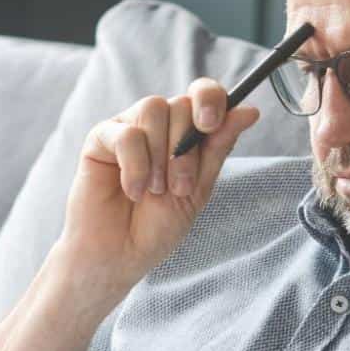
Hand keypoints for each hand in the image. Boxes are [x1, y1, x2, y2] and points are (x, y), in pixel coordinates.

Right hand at [54, 78, 261, 295]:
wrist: (119, 256)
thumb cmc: (156, 227)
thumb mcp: (198, 190)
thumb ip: (219, 148)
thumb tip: (249, 110)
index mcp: (186, 133)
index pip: (204, 94)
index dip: (210, 99)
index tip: (211, 124)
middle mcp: (158, 125)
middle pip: (181, 104)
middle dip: (185, 149)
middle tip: (179, 188)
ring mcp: (129, 129)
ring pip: (153, 109)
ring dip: (160, 157)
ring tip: (154, 192)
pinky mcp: (101, 140)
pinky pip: (126, 133)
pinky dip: (135, 166)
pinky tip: (133, 191)